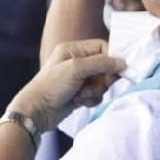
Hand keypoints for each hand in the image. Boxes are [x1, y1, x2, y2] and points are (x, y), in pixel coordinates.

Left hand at [9, 40, 123, 131]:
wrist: (36, 112)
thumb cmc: (51, 86)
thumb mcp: (76, 69)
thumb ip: (101, 63)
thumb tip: (123, 62)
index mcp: (73, 49)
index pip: (102, 47)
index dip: (111, 59)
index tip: (115, 72)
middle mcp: (77, 62)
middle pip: (104, 66)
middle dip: (101, 79)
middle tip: (93, 85)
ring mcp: (79, 78)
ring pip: (101, 82)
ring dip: (95, 91)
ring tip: (80, 95)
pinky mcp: (80, 93)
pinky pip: (96, 94)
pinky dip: (91, 99)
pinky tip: (78, 102)